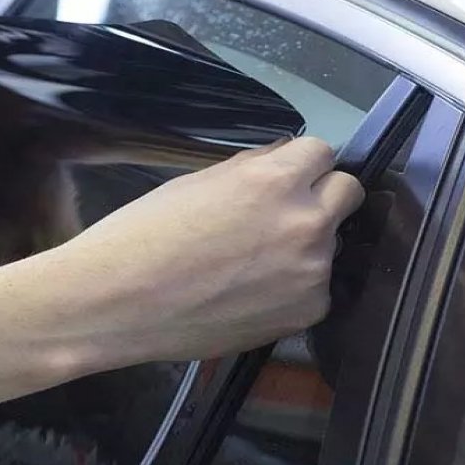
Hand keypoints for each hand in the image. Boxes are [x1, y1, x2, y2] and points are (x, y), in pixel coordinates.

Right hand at [20, 137, 362, 366]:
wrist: (116, 303)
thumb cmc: (141, 236)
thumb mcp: (196, 182)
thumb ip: (250, 170)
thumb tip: (282, 162)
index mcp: (275, 180)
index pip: (323, 151)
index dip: (300, 165)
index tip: (286, 178)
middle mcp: (306, 222)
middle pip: (349, 193)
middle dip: (321, 197)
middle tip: (281, 216)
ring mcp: (311, 272)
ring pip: (330, 244)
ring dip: (304, 246)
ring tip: (250, 265)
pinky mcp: (305, 313)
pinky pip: (316, 289)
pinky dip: (293, 289)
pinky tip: (250, 294)